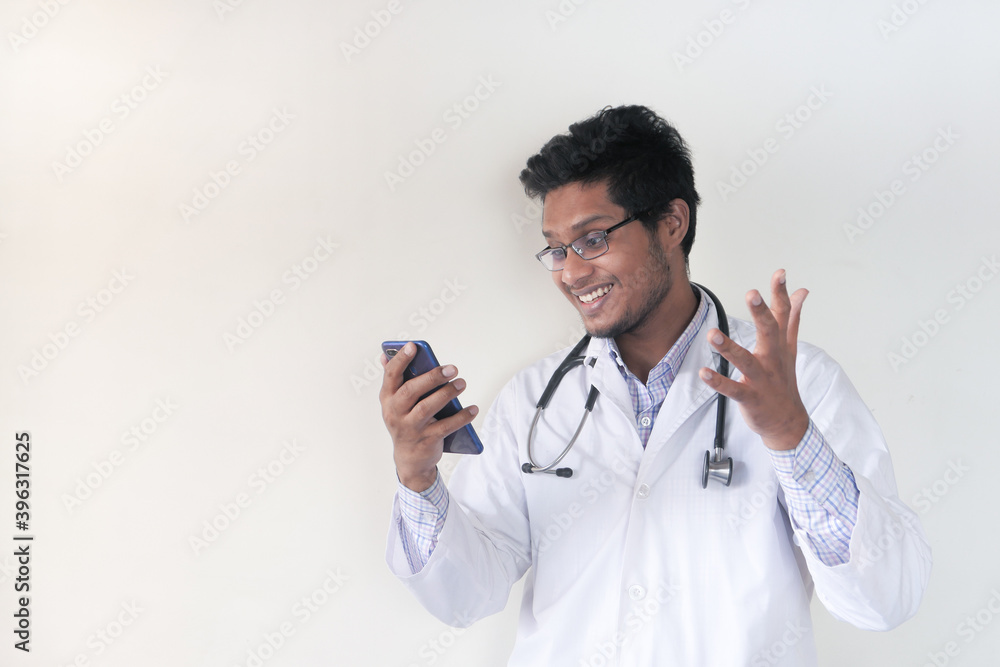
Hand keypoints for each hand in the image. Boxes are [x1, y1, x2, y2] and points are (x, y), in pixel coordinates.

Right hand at [379, 342, 478, 490]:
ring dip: (447, 394)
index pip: (391, 375)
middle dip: (432, 377)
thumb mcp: (395, 403)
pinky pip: (446, 427)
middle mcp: (395, 413)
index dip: (401, 359)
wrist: (409, 459)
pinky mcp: (426, 440)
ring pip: (427, 408)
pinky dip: (461, 417)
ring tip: (462, 383)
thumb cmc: (405, 422)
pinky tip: (473, 409)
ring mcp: (410, 428)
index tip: (413, 345)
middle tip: (452, 368)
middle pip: (411, 391)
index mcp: (388, 399)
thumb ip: (393, 379)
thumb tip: (385, 354)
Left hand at [698, 269, 809, 450]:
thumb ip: (792, 318)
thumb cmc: (784, 380)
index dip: (781, 294)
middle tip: (751, 293)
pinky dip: (718, 382)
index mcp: (780, 345)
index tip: (780, 273)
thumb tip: (802, 291)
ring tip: (712, 334)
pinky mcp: (750, 398)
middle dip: (761, 313)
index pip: (782, 315)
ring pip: (746, 361)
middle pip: (769, 333)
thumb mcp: (790, 347)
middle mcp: (773, 359)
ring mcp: (762, 379)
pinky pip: (733, 390)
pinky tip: (704, 372)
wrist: (788, 422)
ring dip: (729, 348)